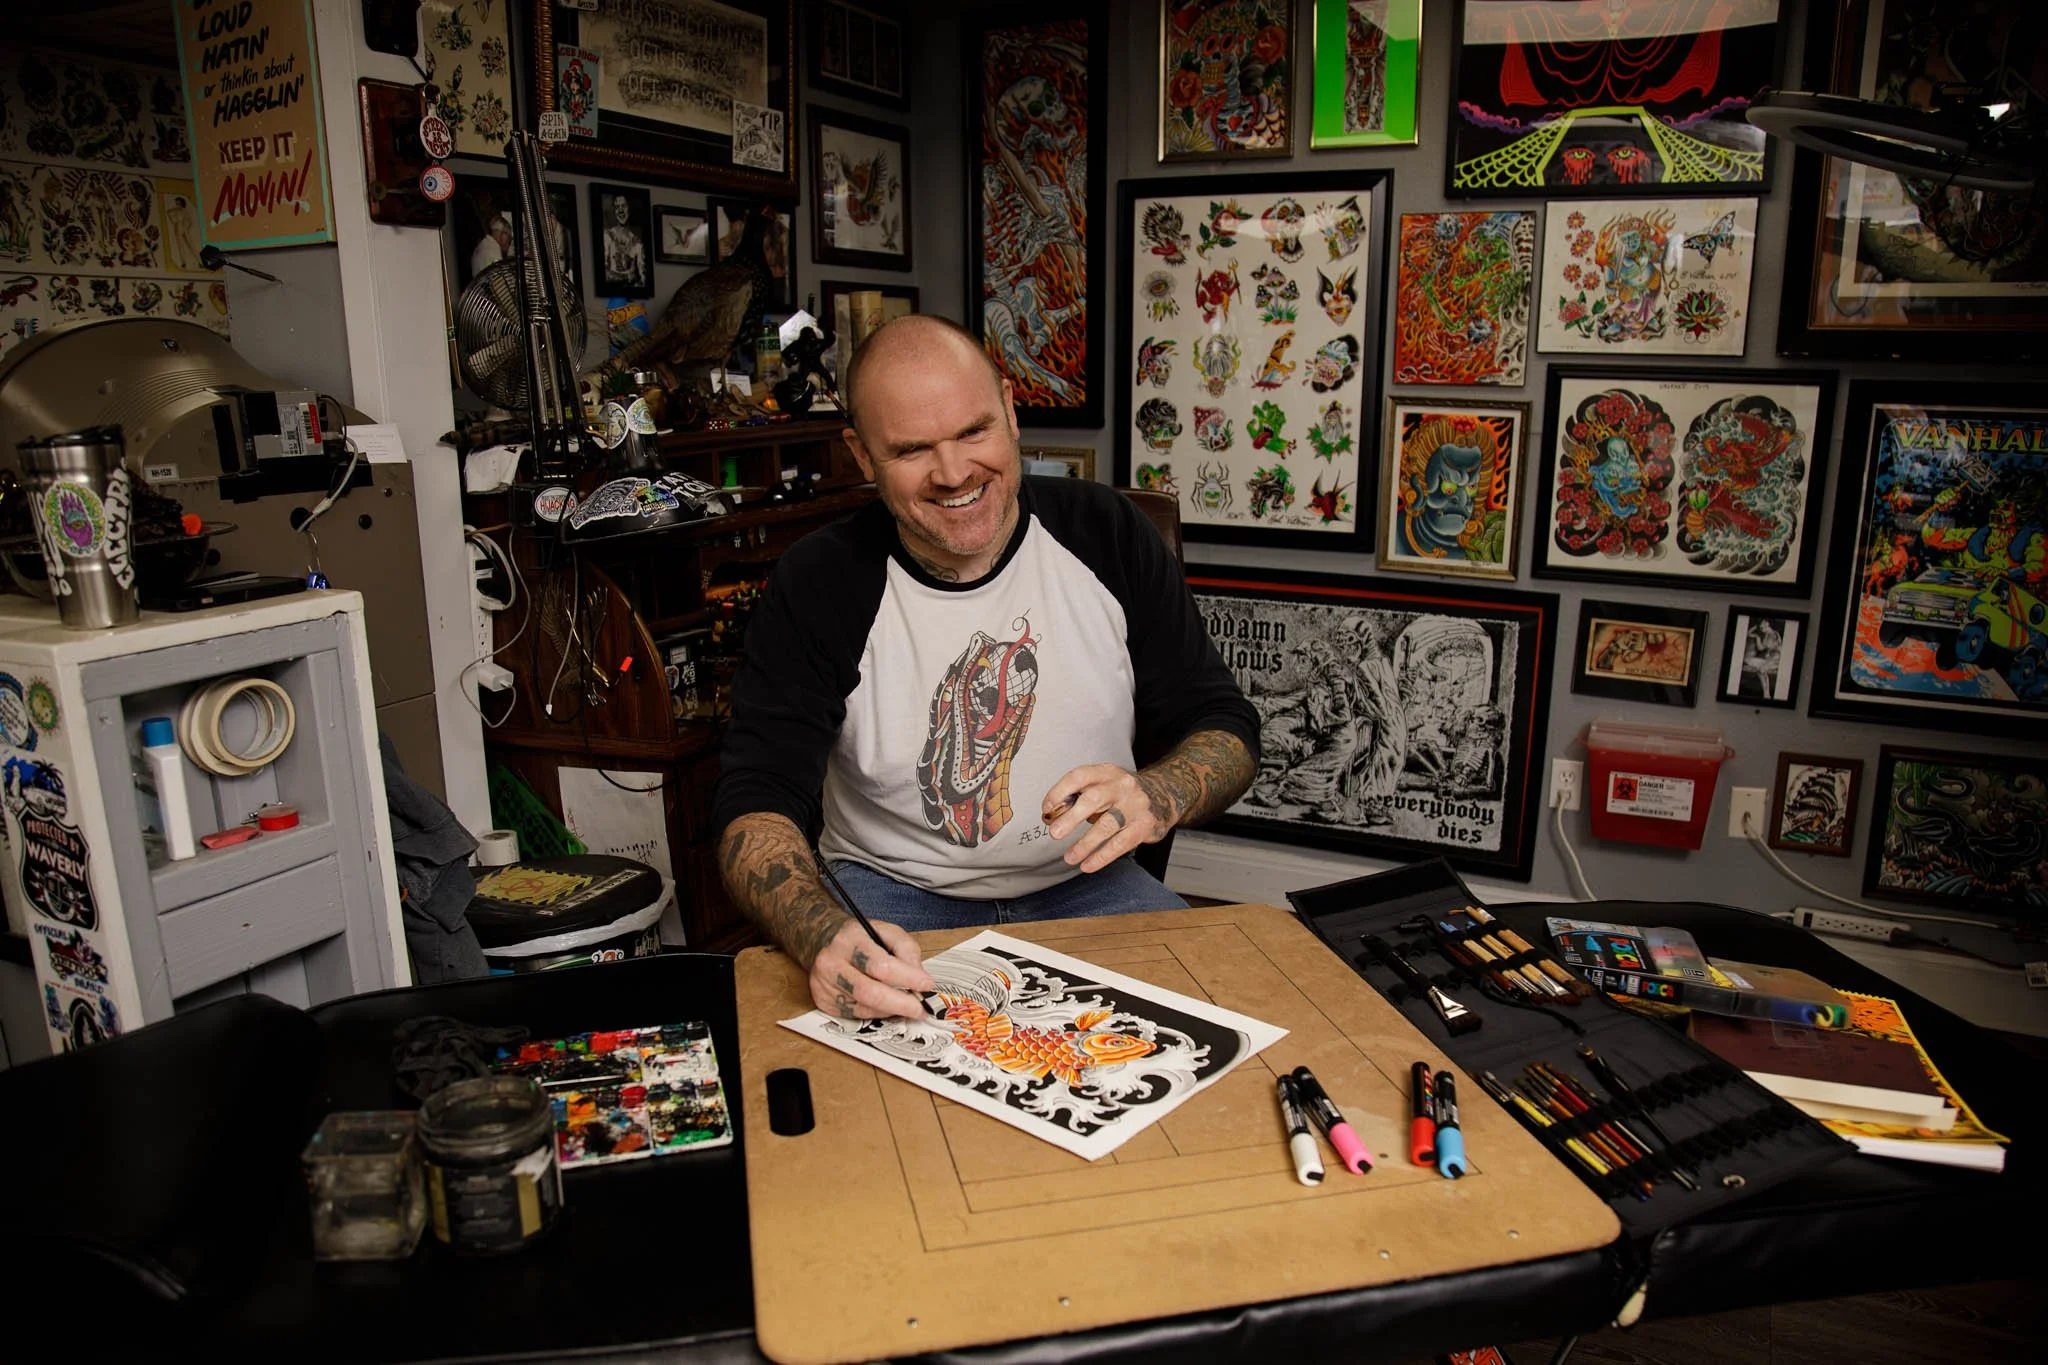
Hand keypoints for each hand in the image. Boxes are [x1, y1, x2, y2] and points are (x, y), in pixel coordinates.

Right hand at [809, 917, 934, 1020]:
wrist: (822, 939)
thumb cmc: (858, 937)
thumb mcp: (885, 931)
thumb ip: (906, 950)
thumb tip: (919, 976)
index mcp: (849, 940)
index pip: (881, 965)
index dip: (907, 978)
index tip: (927, 985)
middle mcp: (832, 962)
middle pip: (870, 992)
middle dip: (901, 1004)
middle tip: (921, 1009)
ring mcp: (825, 984)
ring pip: (864, 1007)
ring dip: (891, 1010)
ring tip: (908, 1006)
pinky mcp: (824, 1001)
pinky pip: (856, 1014)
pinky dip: (876, 1012)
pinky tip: (886, 1005)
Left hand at [1042, 763, 1170, 873]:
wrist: (1163, 796)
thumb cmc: (1122, 794)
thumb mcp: (1103, 785)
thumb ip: (1080, 797)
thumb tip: (1052, 816)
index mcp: (1106, 772)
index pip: (1079, 777)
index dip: (1059, 792)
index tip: (1047, 809)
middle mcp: (1122, 785)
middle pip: (1094, 799)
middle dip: (1072, 817)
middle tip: (1054, 833)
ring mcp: (1135, 805)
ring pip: (1107, 825)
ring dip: (1085, 844)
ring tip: (1069, 857)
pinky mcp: (1144, 825)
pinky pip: (1120, 843)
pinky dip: (1102, 856)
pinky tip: (1087, 865)